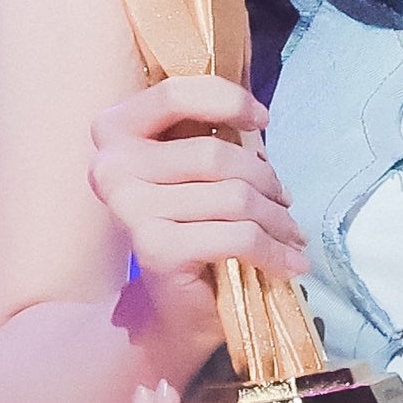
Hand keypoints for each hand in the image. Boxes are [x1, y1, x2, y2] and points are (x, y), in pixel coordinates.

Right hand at [89, 76, 309, 340]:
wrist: (170, 306)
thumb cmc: (190, 221)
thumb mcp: (195, 164)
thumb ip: (209, 130)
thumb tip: (257, 119)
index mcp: (114, 131)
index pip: (175, 95)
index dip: (227, 100)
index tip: (261, 120)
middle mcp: (111, 167)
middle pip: (214, 153)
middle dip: (264, 178)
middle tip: (284, 199)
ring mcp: (130, 210)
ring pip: (234, 196)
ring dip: (276, 217)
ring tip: (290, 231)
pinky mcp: (156, 250)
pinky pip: (237, 236)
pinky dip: (274, 250)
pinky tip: (291, 262)